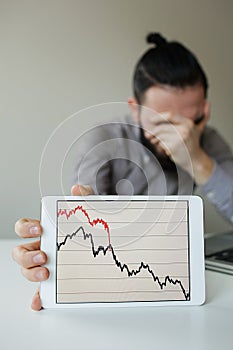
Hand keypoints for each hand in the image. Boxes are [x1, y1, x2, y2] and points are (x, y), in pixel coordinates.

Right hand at [12, 184, 93, 310]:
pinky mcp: (56, 280)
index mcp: (45, 230)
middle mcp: (41, 247)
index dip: (25, 228)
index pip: (24, 227)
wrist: (105, 238)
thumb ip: (85, 196)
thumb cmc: (90, 223)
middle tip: (43, 256)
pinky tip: (40, 301)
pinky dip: (38, 297)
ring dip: (31, 274)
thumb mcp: (90, 208)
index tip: (39, 228)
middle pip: (20, 253)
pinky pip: (42, 291)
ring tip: (46, 274)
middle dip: (26, 256)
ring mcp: (47, 264)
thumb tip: (77, 189)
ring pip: (27, 271)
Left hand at [144, 104, 213, 183]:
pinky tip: (166, 148)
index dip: (158, 117)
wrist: (194, 160)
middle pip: (162, 127)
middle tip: (149, 135)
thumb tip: (208, 102)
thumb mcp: (199, 128)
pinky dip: (161, 146)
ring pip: (160, 136)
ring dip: (157, 140)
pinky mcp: (174, 147)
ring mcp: (179, 139)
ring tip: (158, 142)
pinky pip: (161, 144)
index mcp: (188, 123)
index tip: (151, 120)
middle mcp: (184, 130)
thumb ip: (204, 116)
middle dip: (154, 132)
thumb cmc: (193, 143)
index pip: (170, 115)